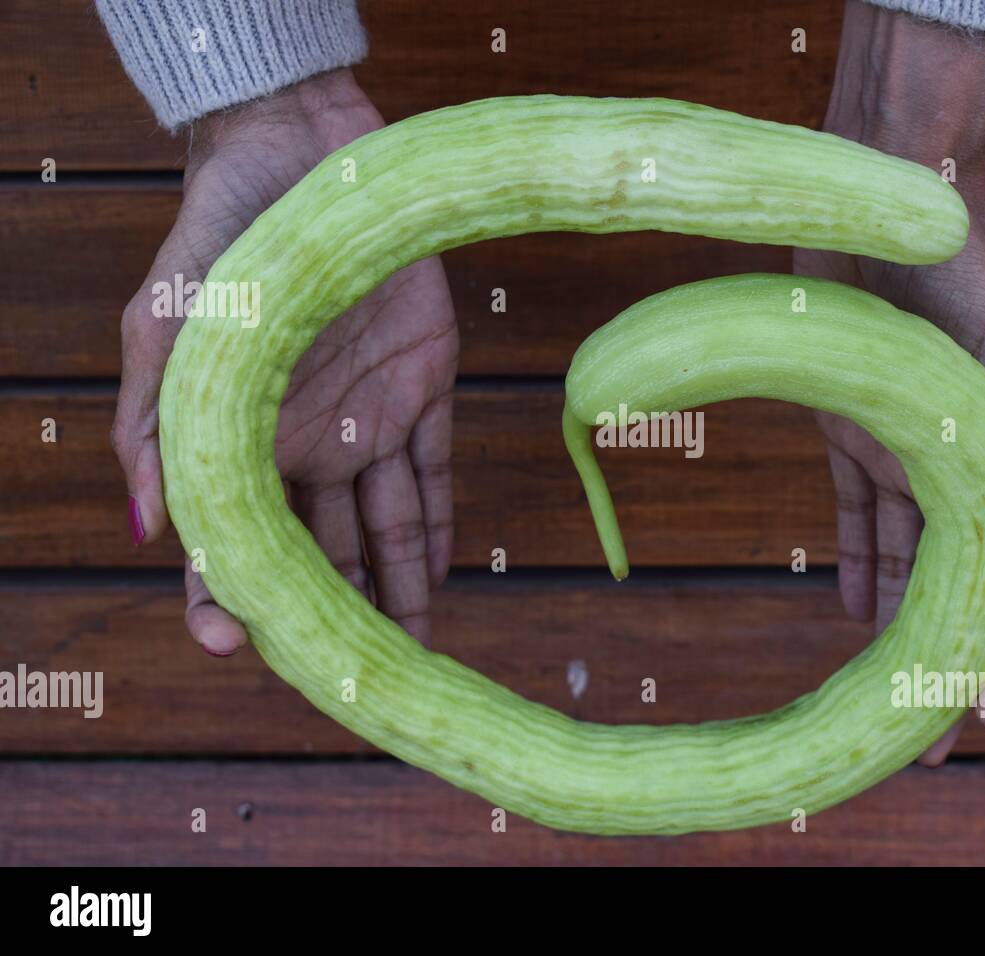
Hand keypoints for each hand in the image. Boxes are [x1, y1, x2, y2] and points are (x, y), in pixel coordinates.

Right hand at [113, 69, 458, 653]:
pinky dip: (439, 526)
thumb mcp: (164, 332)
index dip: (230, 600)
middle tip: (357, 682)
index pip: (233, 543)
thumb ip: (150, 429)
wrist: (297, 157)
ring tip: (415, 655)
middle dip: (334, 618)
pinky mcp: (425, 385)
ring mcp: (368, 421)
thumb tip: (144, 532)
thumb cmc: (215, 240)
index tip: (238, 650)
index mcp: (239, 441)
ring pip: (385, 528)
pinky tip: (441, 578)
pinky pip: (436, 471)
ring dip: (398, 592)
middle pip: (318, 554)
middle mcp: (305, 445)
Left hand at [796, 3, 984, 761]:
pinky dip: (855, 564)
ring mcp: (908, 454)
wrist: (894, 208)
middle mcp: (964, 470)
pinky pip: (855, 516)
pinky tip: (849, 611)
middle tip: (924, 736)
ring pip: (905, 561)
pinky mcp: (853, 432)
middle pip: (959, 587)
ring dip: (898, 625)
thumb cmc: (976, 275)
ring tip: (882, 691)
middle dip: (947, 662)